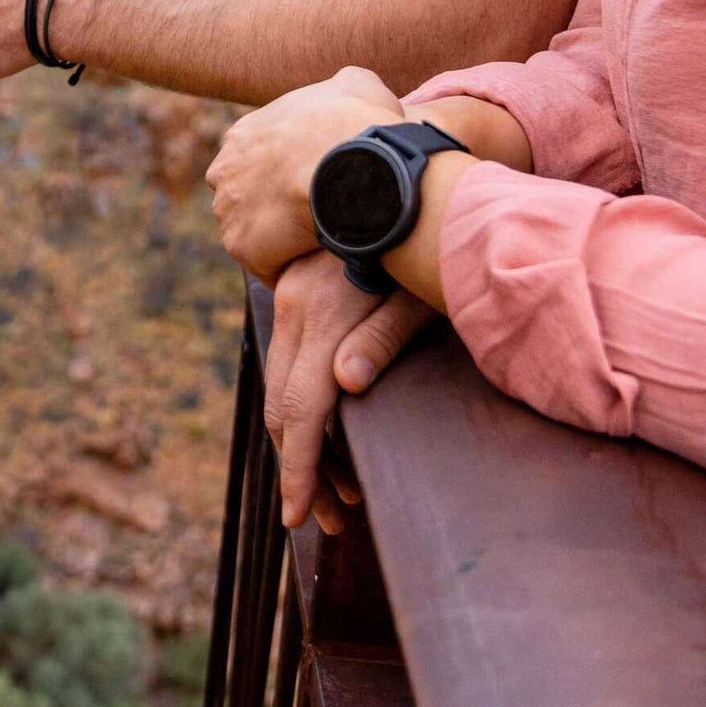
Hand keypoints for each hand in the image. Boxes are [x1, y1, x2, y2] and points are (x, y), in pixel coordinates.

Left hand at [207, 67, 404, 274]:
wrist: (353, 170)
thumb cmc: (356, 126)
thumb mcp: (356, 84)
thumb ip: (344, 85)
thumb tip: (349, 88)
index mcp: (244, 134)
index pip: (257, 159)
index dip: (286, 174)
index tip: (315, 183)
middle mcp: (225, 170)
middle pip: (248, 196)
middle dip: (275, 207)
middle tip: (317, 215)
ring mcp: (228, 210)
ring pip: (255, 232)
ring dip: (281, 240)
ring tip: (320, 243)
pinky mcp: (242, 246)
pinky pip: (266, 264)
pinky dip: (288, 267)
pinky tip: (316, 263)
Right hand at [266, 259, 435, 528]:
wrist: (397, 188)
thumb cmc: (426, 249)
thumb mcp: (418, 296)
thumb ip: (382, 340)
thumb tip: (346, 385)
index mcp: (322, 318)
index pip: (301, 411)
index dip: (300, 469)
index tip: (299, 515)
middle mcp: (294, 312)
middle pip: (283, 410)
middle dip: (303, 471)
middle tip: (330, 518)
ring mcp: (290, 303)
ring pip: (280, 393)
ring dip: (305, 447)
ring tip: (343, 491)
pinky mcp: (296, 298)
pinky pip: (286, 368)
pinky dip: (303, 412)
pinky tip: (333, 437)